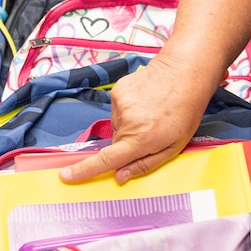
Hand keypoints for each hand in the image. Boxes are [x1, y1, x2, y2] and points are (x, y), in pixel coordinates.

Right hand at [60, 55, 210, 184]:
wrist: (184, 74)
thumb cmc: (184, 113)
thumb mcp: (174, 147)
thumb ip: (145, 164)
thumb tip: (119, 177)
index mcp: (141, 140)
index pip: (107, 160)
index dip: (84, 170)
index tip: (66, 176)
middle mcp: (127, 122)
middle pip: (116, 143)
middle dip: (128, 143)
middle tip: (151, 131)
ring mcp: (120, 104)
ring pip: (117, 126)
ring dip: (129, 125)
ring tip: (150, 113)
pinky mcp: (118, 91)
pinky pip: (117, 110)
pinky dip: (128, 110)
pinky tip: (144, 102)